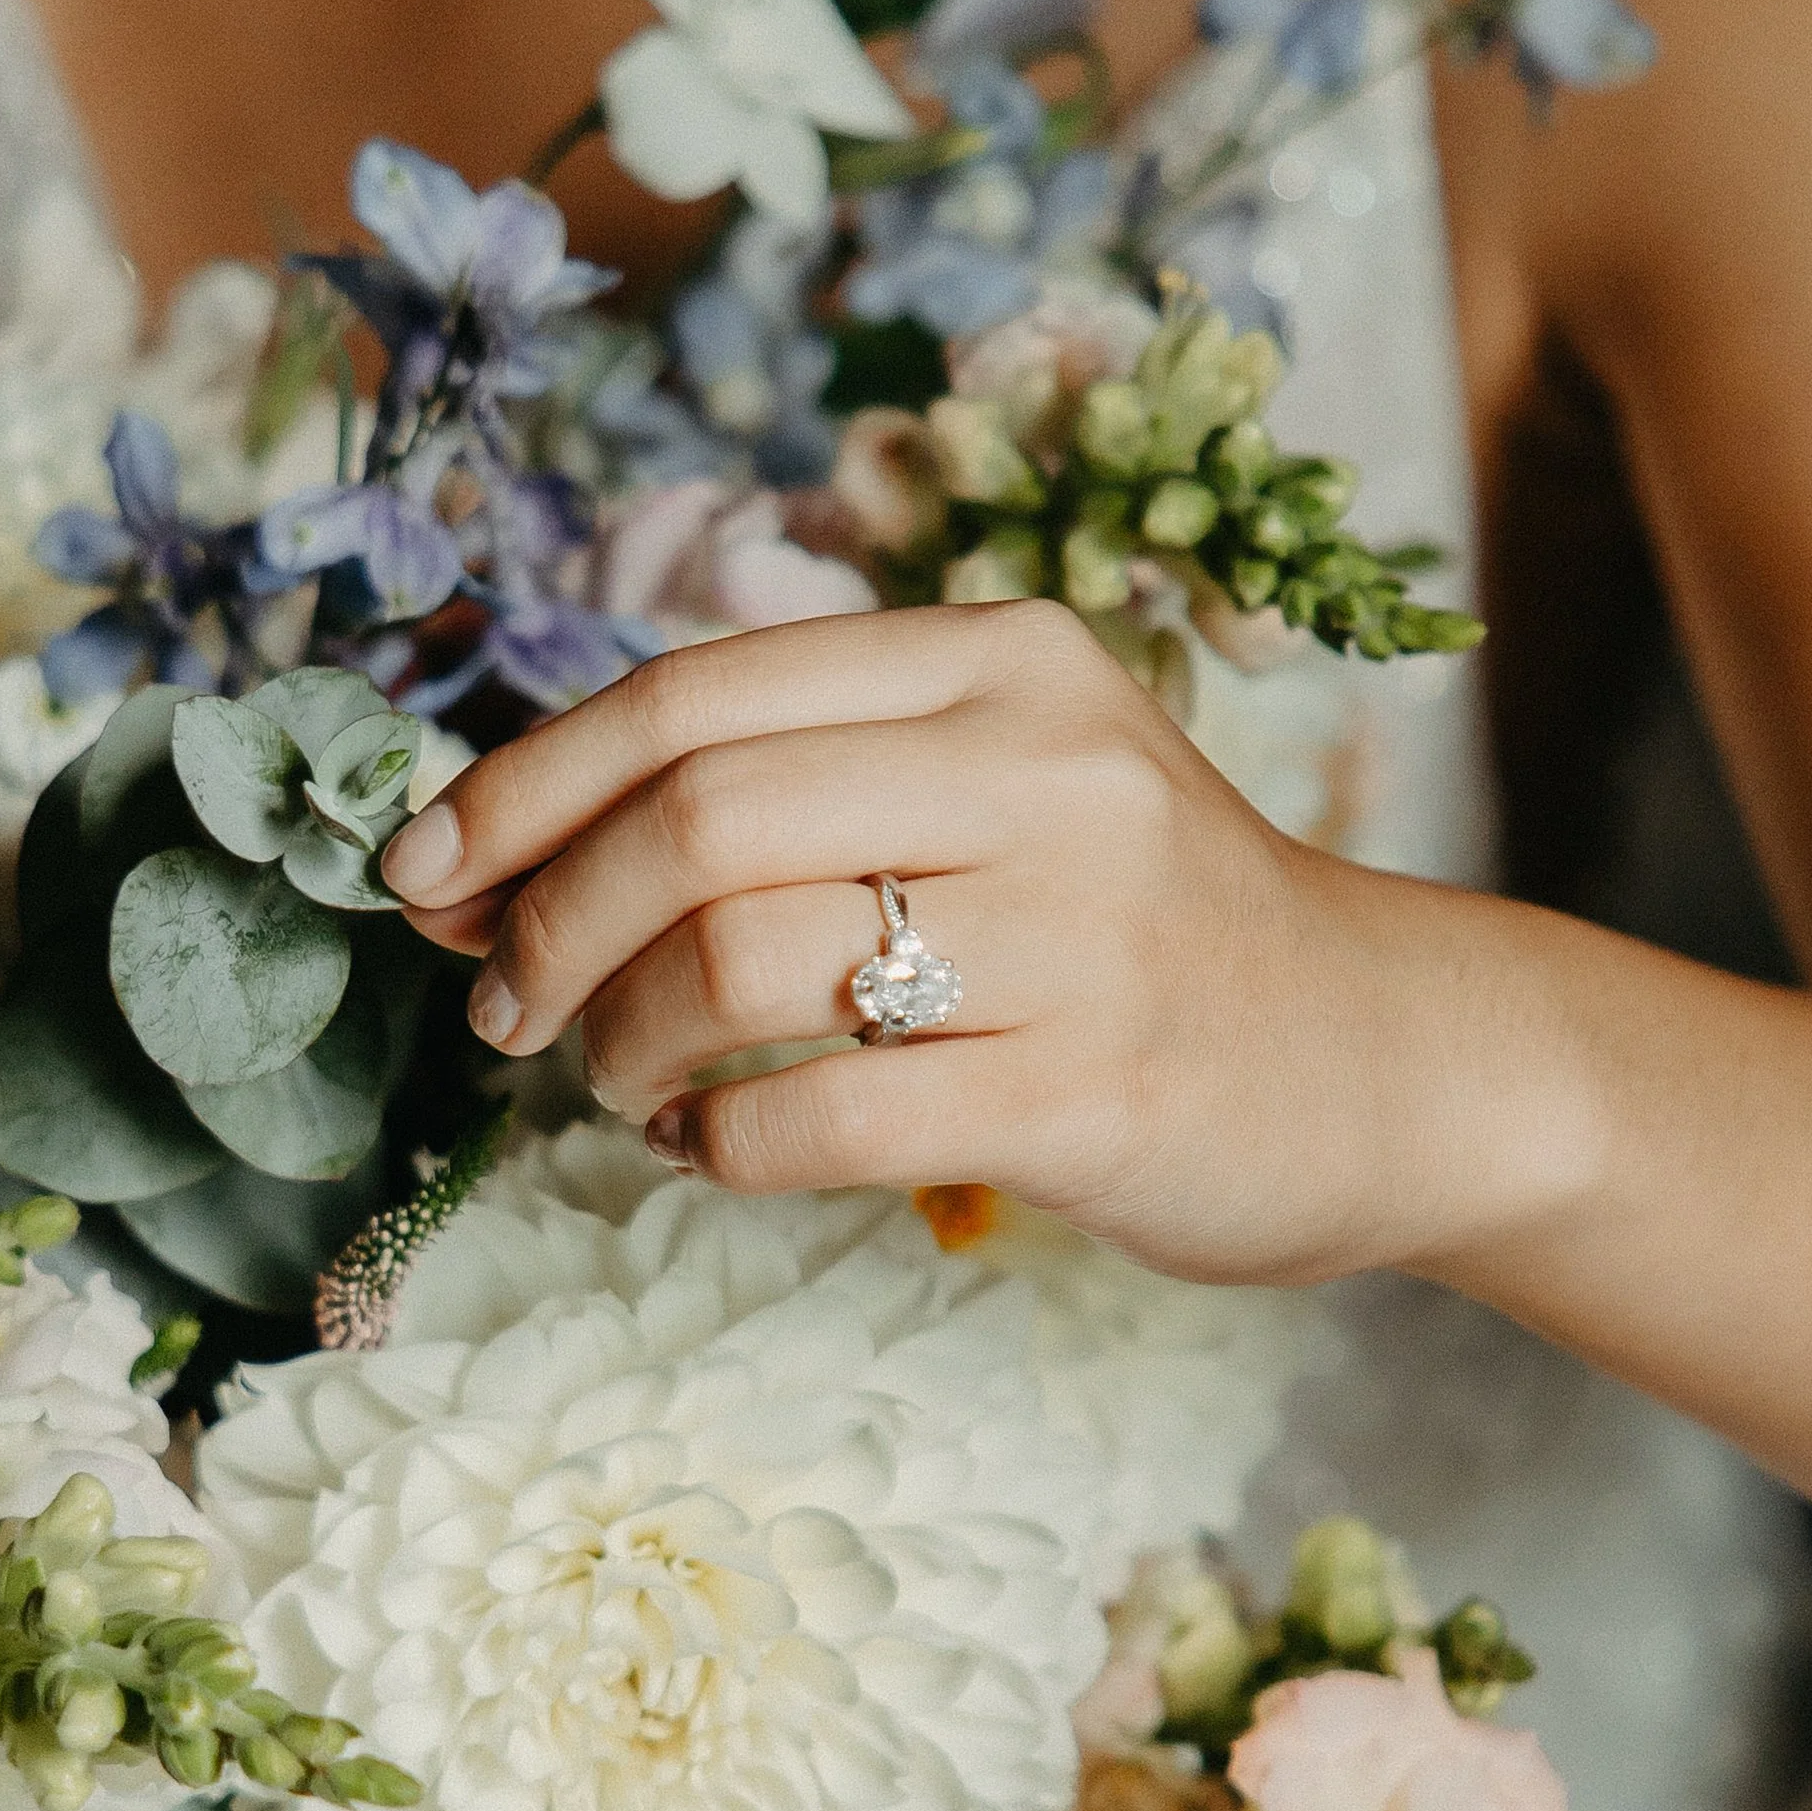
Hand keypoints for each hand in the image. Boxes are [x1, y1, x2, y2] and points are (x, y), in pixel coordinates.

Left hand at [383, 600, 1465, 1283]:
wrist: (1389, 1061)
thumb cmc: (1142, 933)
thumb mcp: (1002, 792)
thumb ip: (791, 794)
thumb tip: (484, 862)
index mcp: (998, 662)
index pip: (691, 693)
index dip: (520, 786)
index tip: (422, 877)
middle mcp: (1042, 770)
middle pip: (693, 817)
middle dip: (546, 922)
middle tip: (500, 1008)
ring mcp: (1076, 936)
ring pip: (741, 965)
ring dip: (621, 1041)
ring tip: (619, 1083)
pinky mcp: (1090, 1095)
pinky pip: (823, 1119)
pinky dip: (720, 1146)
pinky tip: (712, 1148)